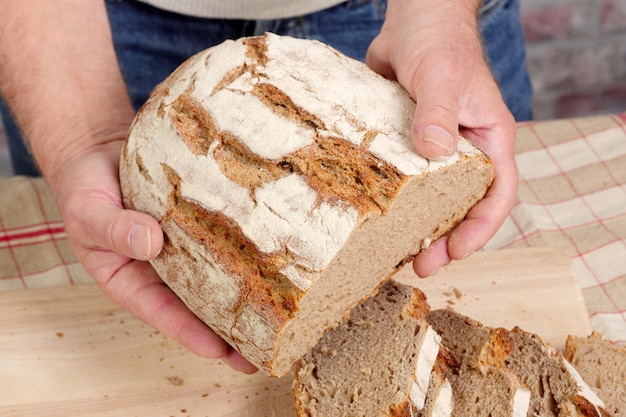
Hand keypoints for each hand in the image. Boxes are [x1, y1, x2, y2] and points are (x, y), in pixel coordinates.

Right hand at [55, 140, 256, 372]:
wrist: (101, 149)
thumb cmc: (85, 188)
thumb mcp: (88, 212)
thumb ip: (112, 229)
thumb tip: (151, 243)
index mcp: (132, 279)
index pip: (163, 312)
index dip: (191, 332)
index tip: (219, 351)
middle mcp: (165, 267)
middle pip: (200, 302)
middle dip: (231, 328)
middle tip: (264, 348)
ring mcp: (188, 243)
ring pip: (220, 272)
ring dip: (248, 290)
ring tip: (281, 313)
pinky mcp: (203, 217)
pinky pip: (226, 233)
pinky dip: (248, 245)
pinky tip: (275, 254)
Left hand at [366, 0, 517, 275]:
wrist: (413, 17)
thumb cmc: (440, 41)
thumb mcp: (444, 78)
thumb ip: (440, 115)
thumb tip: (435, 154)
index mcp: (488, 139)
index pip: (498, 193)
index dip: (481, 228)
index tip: (456, 253)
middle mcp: (464, 148)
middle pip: (462, 203)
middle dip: (444, 237)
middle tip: (419, 265)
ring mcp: (434, 147)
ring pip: (430, 195)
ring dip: (416, 223)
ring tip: (392, 251)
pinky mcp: (406, 141)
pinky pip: (402, 175)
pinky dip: (392, 197)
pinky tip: (370, 213)